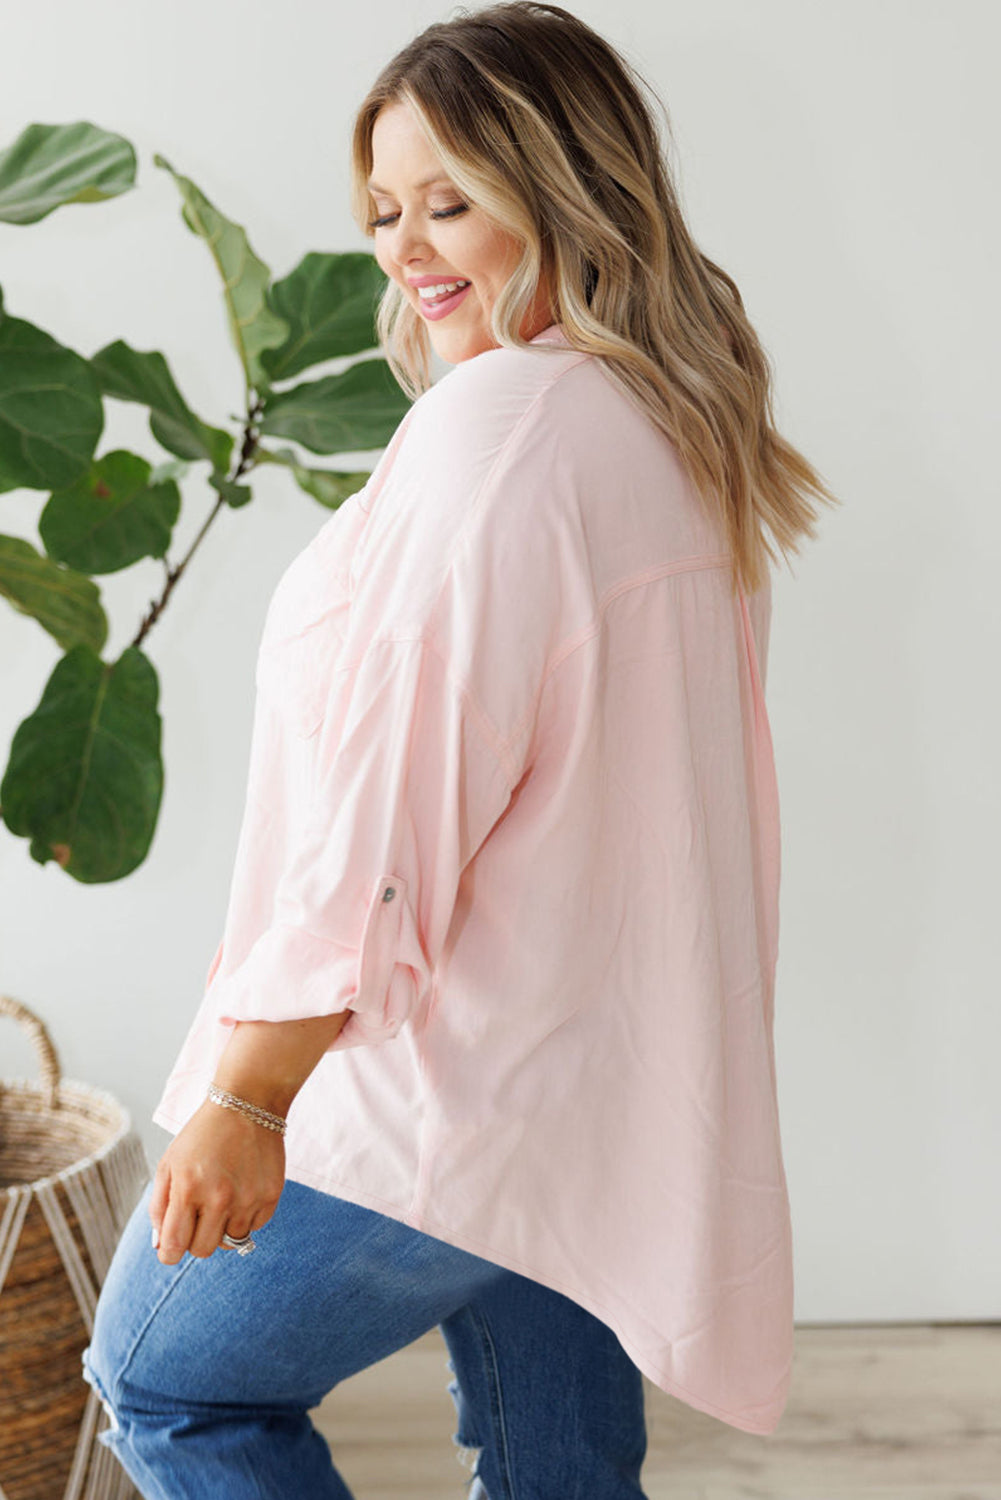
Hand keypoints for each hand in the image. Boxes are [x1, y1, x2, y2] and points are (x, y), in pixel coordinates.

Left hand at [149, 1096, 284, 1265]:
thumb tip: (161, 1244)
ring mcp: (248, 1198)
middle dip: (195, 1239)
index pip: (174, 1246)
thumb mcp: (170, 1163)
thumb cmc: (203, 1134)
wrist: (248, 1103)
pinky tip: (242, 1191)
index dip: (168, 1253)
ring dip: (223, 1228)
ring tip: (222, 1199)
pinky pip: (255, 1227)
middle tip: (197, 1217)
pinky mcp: (271, 1195)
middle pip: (202, 1251)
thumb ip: (160, 1206)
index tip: (170, 1248)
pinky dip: (245, 1217)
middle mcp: (219, 1198)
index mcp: (188, 1189)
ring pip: (230, 1242)